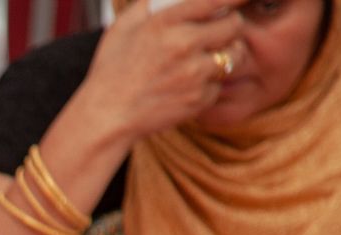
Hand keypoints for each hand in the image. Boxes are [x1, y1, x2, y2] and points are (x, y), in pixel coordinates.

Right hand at [74, 0, 249, 144]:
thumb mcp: (123, 27)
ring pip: (235, 54)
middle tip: (220, 30)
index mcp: (166, 22)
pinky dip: (210, 83)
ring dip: (227, 53)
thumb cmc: (111, 69)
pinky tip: (189, 85)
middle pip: (234, 24)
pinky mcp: (199, 98)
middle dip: (231, 25)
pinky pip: (220, 83)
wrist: (105, 116)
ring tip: (208, 57)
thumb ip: (151, 4)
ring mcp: (194, 74)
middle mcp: (184, 45)